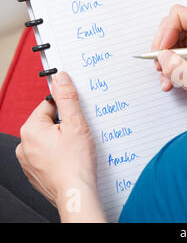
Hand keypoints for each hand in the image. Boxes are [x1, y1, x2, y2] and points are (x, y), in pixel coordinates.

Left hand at [16, 71, 104, 221]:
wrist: (75, 192)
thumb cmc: (76, 162)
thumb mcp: (76, 123)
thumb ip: (68, 97)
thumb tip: (61, 78)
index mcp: (30, 129)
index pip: (49, 106)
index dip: (67, 111)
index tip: (76, 119)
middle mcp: (23, 144)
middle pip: (48, 123)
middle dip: (64, 127)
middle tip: (78, 137)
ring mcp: (27, 160)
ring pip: (48, 140)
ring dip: (61, 141)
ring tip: (75, 150)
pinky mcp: (34, 172)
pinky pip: (46, 155)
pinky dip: (58, 155)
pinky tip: (70, 160)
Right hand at [152, 5, 186, 109]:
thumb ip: (177, 68)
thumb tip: (162, 57)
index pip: (178, 16)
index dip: (165, 32)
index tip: (162, 51)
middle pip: (172, 28)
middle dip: (163, 48)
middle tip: (161, 65)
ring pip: (173, 41)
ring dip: (166, 59)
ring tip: (167, 77)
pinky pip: (179, 52)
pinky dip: (172, 65)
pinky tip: (172, 80)